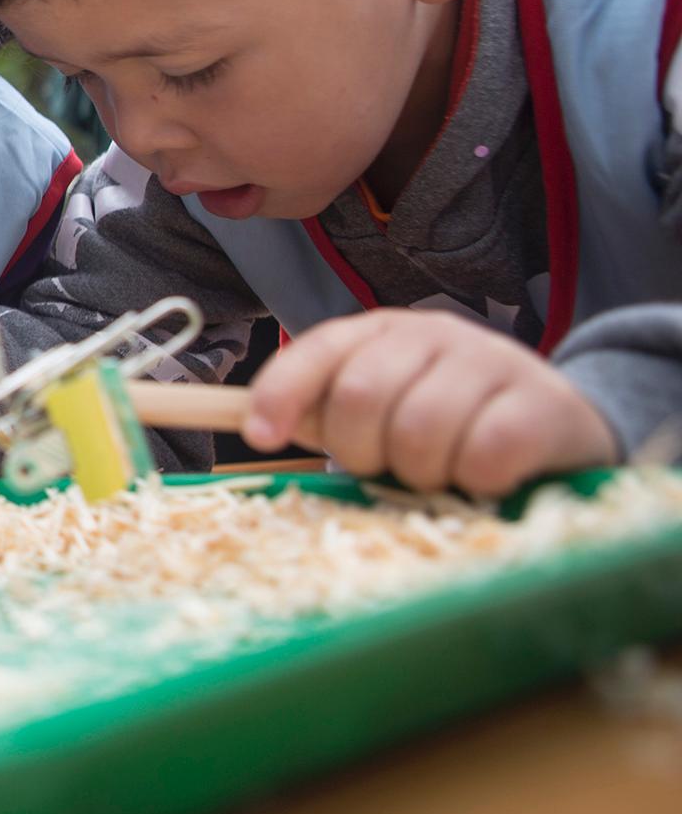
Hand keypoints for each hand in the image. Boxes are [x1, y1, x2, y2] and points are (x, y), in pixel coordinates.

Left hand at [245, 309, 618, 497]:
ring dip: (420, 472)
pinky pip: (484, 452)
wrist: (559, 425)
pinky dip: (473, 480)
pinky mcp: (543, 402)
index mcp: (382, 332)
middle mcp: (434, 333)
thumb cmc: (449, 425)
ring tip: (439, 472)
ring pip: (420, 429)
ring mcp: (491, 360)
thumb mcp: (381, 411)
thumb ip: (323, 412)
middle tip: (387, 467)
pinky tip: (485, 477)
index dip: (280, 394)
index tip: (259, 438)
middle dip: (359, 450)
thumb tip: (254, 426)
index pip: (317, 352)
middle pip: (360, 396)